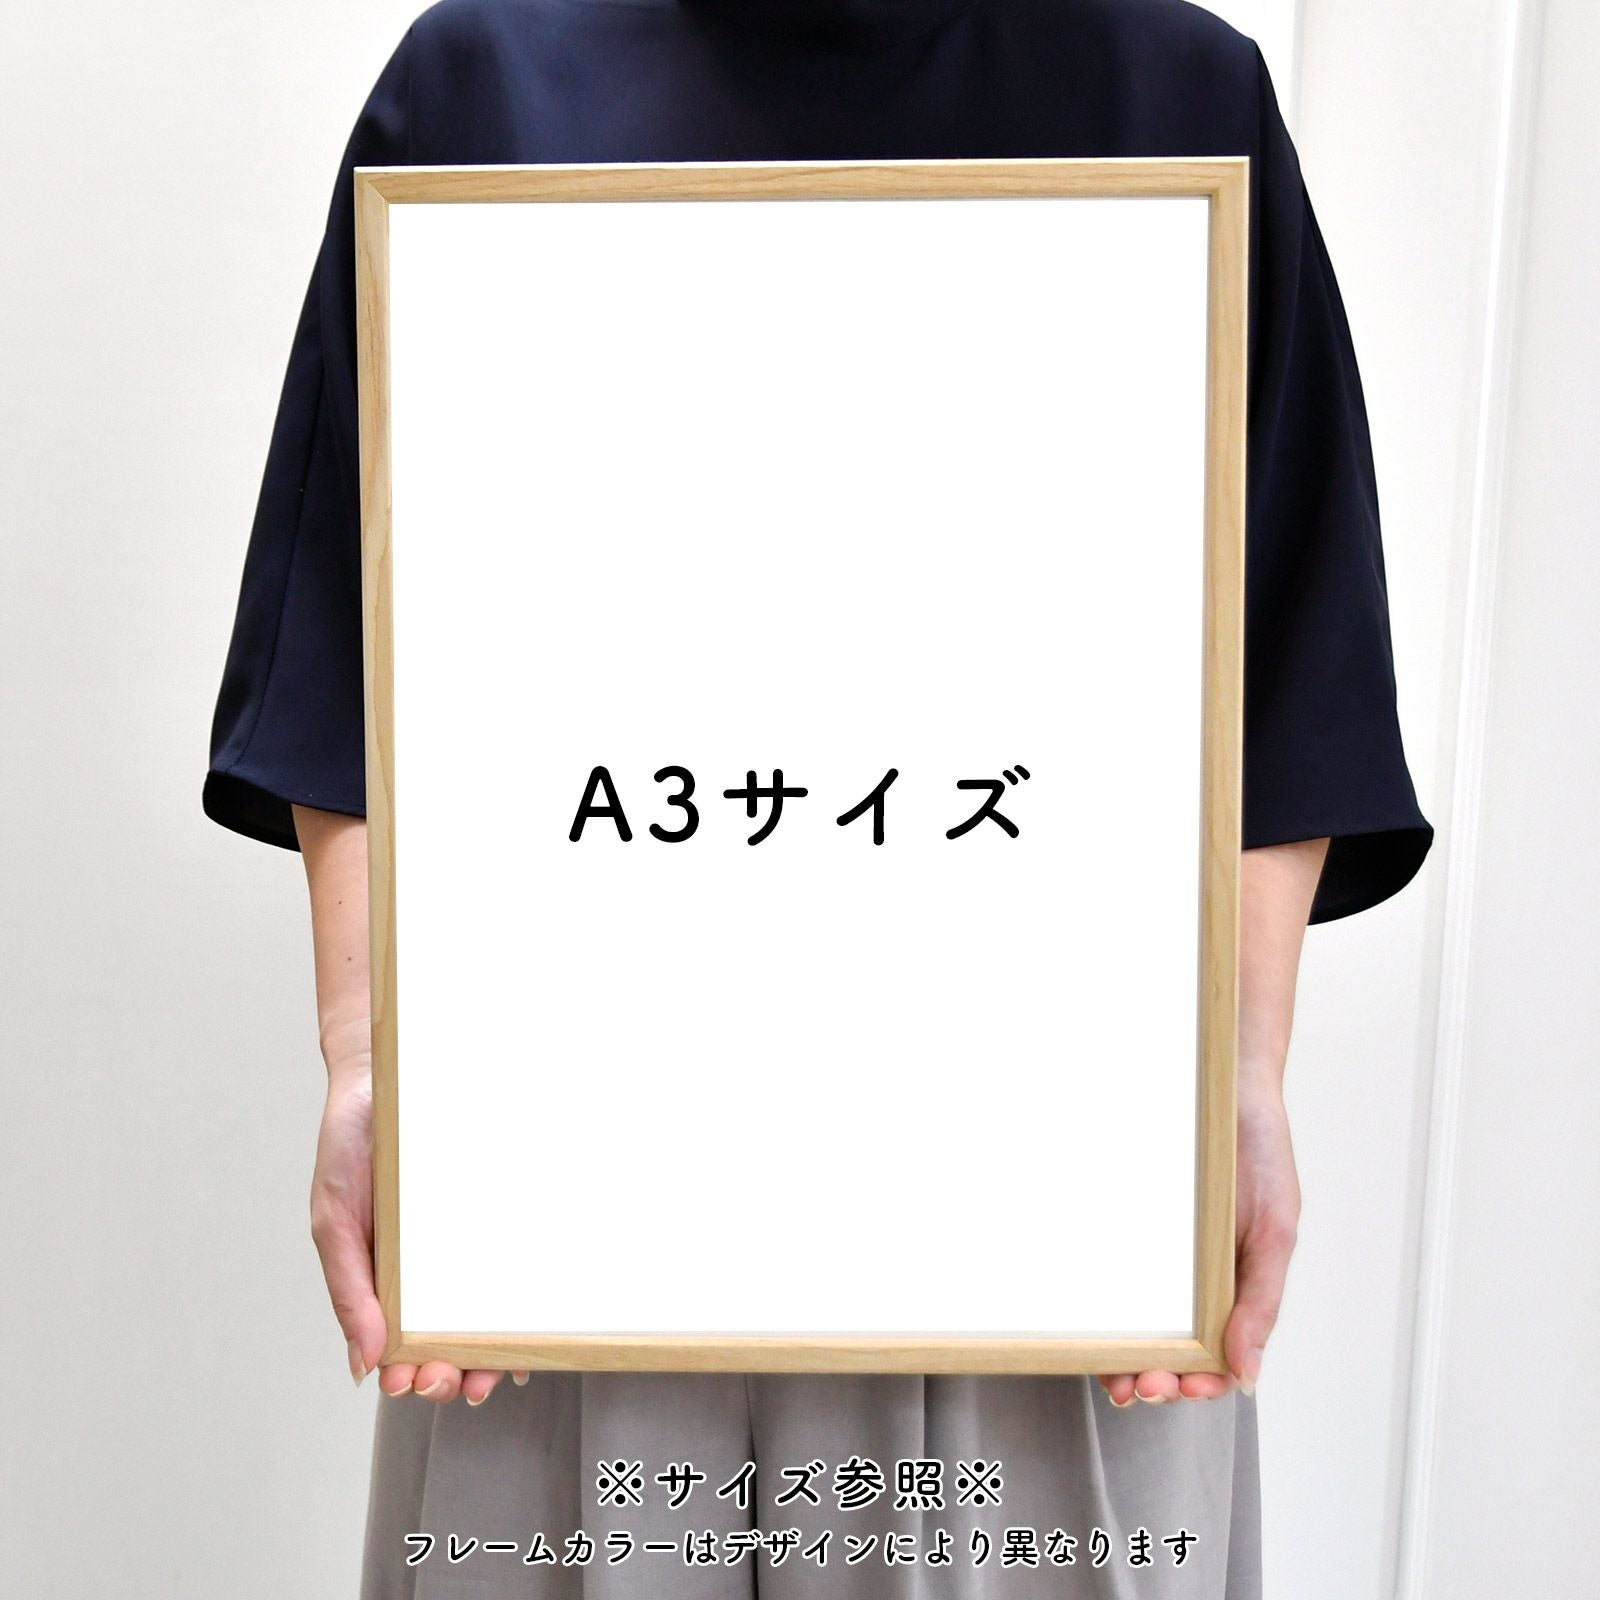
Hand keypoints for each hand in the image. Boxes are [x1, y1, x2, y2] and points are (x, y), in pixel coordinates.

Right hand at [309, 1035, 524, 1404]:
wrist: (384, 1073)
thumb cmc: (350, 1148)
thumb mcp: (334, 1220)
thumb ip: (347, 1290)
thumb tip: (363, 1365)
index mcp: (386, 1280)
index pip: (403, 1344)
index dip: (414, 1373)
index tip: (416, 1384)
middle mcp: (430, 1270)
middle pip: (450, 1338)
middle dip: (456, 1372)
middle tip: (461, 1382)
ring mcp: (464, 1243)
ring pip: (486, 1310)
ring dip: (493, 1350)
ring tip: (497, 1367)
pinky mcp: (493, 1211)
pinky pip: (512, 1256)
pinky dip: (522, 1293)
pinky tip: (533, 1315)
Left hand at [1097, 1063, 1300, 1405]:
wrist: (1225, 1089)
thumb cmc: (1262, 1160)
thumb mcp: (1274, 1233)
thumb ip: (1261, 1302)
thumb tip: (1246, 1377)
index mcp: (1234, 1292)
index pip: (1216, 1358)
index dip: (1198, 1384)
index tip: (1182, 1389)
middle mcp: (1192, 1284)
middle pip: (1169, 1349)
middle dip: (1153, 1378)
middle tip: (1137, 1387)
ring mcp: (1159, 1258)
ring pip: (1137, 1323)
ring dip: (1124, 1357)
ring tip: (1112, 1373)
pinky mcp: (1131, 1228)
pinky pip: (1113, 1270)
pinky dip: (1102, 1302)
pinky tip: (1090, 1319)